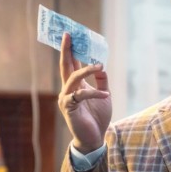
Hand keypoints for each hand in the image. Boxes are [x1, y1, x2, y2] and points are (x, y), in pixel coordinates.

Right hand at [58, 32, 111, 152]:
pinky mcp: (69, 107)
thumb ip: (102, 80)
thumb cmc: (97, 116)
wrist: (94, 137)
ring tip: (99, 65)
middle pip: (66, 65)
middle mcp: (68, 89)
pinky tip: (105, 94)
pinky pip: (81, 95)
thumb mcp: (104, 94)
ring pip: (73, 77)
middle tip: (69, 35)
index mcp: (76, 85)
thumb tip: (101, 65)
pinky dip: (95, 93)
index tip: (72, 34)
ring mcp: (67, 98)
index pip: (72, 63)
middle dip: (67, 50)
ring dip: (86, 70)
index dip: (72, 49)